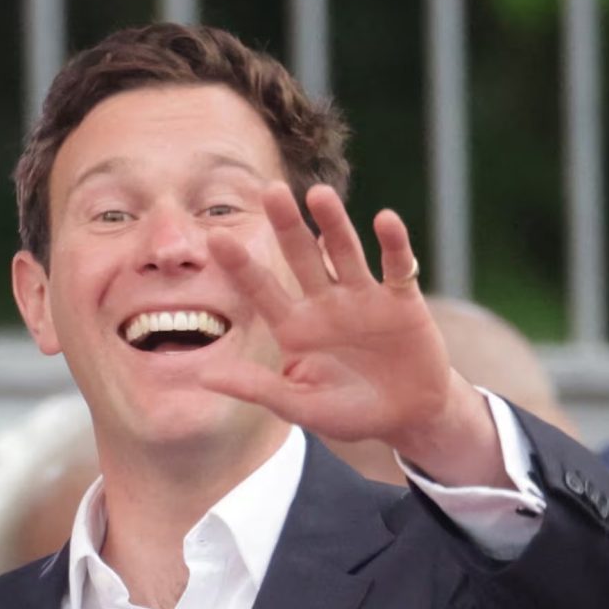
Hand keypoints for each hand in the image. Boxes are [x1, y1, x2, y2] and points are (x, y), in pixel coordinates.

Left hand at [201, 183, 503, 485]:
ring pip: (344, 252)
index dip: (240, 265)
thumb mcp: (298, 405)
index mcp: (294, 327)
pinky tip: (384, 220)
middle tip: (270, 191)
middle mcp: (324, 303)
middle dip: (286, 225)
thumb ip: (257, 388)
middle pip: (300, 257)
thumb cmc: (348, 413)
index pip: (261, 289)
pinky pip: (397, 267)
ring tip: (319, 195)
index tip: (214, 237)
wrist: (406, 418)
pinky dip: (394, 244)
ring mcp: (363, 297)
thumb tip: (203, 377)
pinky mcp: (402, 300)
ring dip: (333, 224)